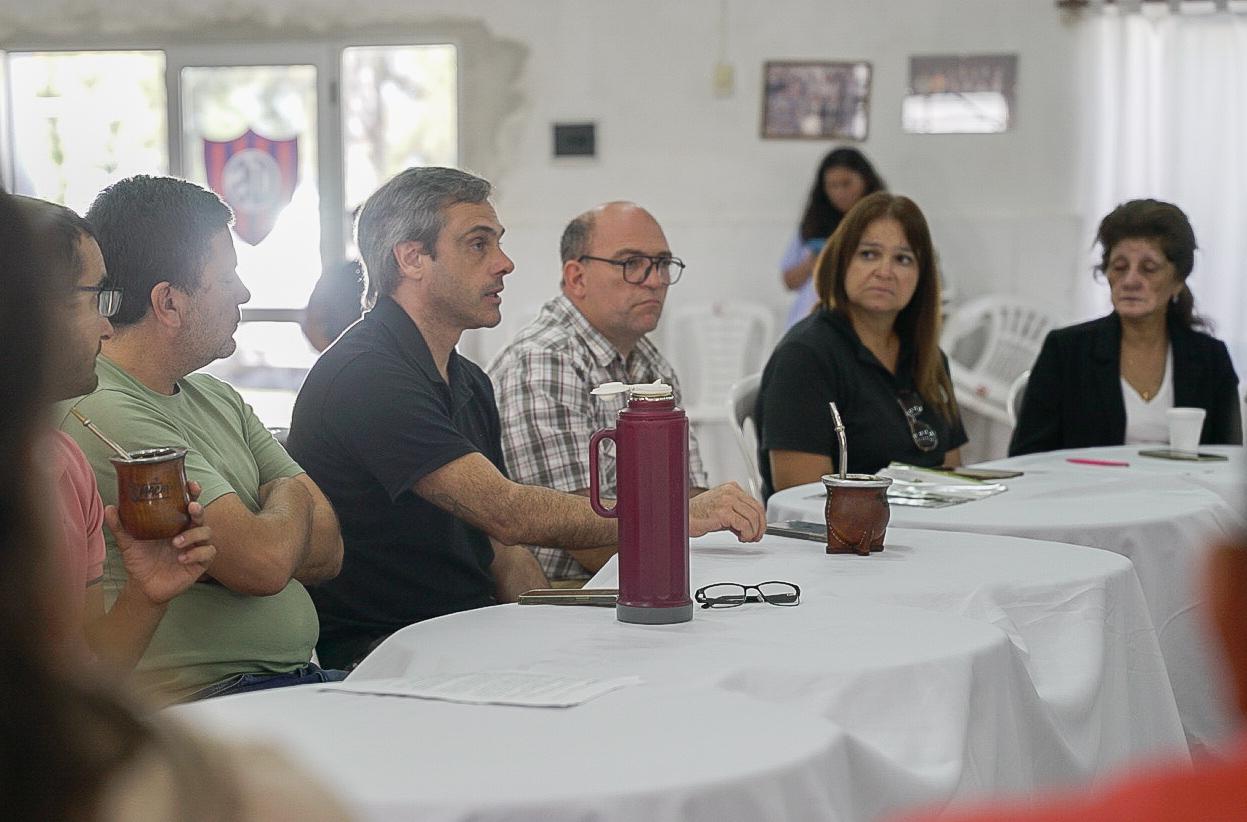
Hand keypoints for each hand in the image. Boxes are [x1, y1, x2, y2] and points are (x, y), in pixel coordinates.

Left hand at [106, 480, 215, 605]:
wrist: (143, 586)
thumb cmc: (139, 560)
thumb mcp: (128, 541)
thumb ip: (120, 525)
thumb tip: (109, 507)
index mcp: (174, 522)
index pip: (187, 502)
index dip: (192, 493)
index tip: (191, 485)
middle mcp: (188, 531)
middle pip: (201, 515)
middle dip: (199, 509)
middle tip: (191, 507)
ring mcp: (196, 546)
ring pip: (206, 532)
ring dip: (193, 535)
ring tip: (176, 543)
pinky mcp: (200, 563)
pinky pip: (208, 553)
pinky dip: (196, 554)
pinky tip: (181, 558)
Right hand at [689, 482, 764, 541]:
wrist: (683, 518)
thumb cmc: (698, 514)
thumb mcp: (722, 511)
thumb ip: (738, 514)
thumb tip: (752, 526)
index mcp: (731, 488)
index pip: (755, 503)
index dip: (761, 519)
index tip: (759, 529)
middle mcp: (730, 492)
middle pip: (757, 509)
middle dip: (760, 527)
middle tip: (756, 537)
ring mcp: (727, 501)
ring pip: (753, 518)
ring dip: (753, 532)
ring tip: (747, 538)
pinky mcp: (723, 512)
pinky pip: (744, 525)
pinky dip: (746, 534)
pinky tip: (741, 538)